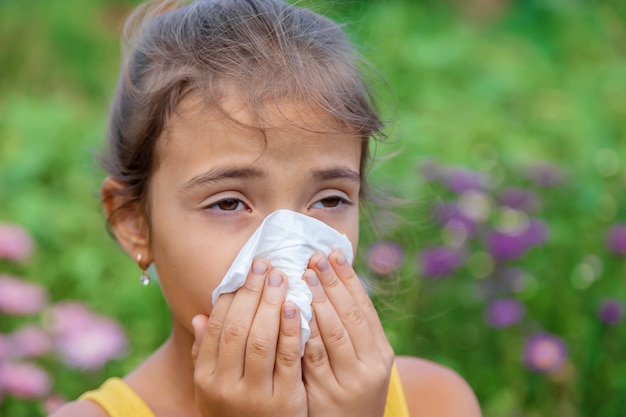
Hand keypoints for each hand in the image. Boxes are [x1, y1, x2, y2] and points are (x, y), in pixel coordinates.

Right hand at [191, 260, 306, 416]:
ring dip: (271, 304)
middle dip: (252, 292)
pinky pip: (287, 359)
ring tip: (281, 278)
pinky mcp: (284, 402)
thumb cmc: (236, 412)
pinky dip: (291, 330)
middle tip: (265, 265)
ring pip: (261, 339)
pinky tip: (297, 307)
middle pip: (238, 328)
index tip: (245, 271)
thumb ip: (205, 355)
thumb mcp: (212, 390)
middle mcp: (225, 386)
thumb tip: (200, 317)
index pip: (217, 327)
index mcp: (205, 379)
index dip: (231, 296)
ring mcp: (254, 395)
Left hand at [302, 250, 394, 416]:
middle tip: (316, 257)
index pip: (365, 307)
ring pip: (334, 333)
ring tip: (305, 276)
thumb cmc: (349, 392)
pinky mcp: (327, 395)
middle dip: (333, 283)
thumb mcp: (360, 363)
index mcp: (381, 352)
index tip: (334, 253)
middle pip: (351, 315)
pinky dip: (304, 332)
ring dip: (319, 301)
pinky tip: (294, 311)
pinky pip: (313, 358)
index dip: (349, 278)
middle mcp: (371, 364)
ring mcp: (350, 381)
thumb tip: (328, 286)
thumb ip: (348, 331)